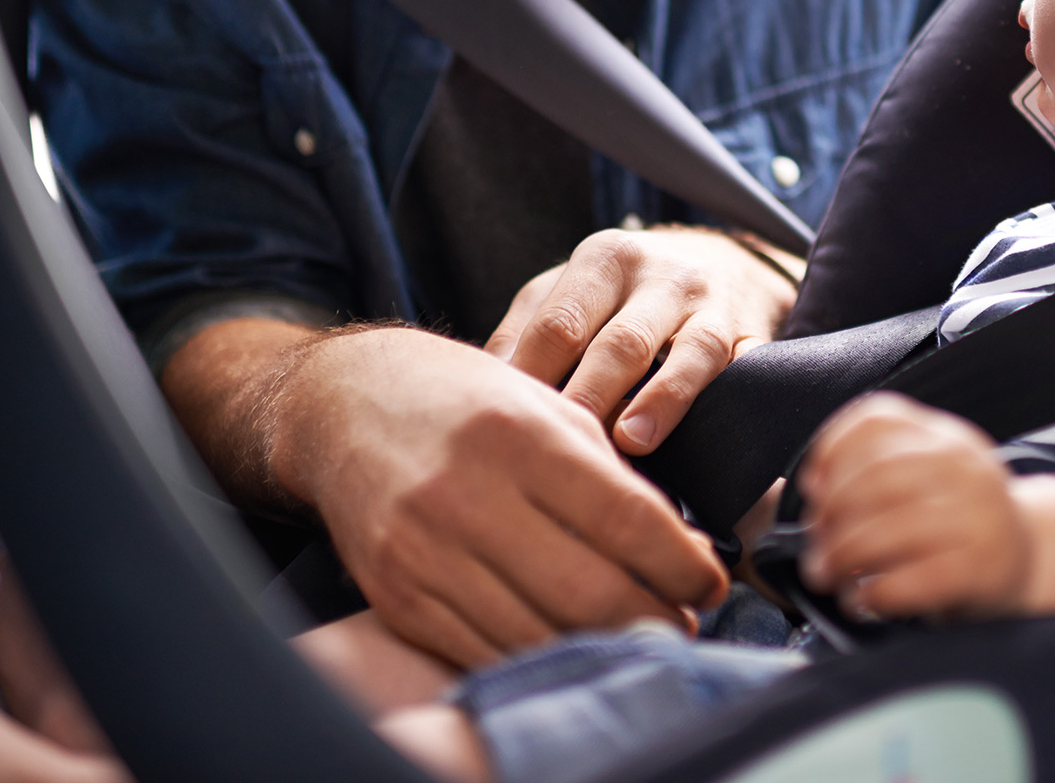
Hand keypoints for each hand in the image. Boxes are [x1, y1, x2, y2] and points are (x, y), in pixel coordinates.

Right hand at [268, 325, 728, 666]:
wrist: (344, 407)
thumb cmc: (459, 399)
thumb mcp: (541, 404)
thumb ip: (604, 471)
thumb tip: (676, 544)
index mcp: (517, 436)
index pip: (625, 518)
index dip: (682, 562)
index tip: (710, 581)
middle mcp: (466, 496)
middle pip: (589, 590)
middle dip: (655, 618)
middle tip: (684, 621)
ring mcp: (425, 553)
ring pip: (540, 633)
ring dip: (605, 646)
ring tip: (640, 636)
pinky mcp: (397, 597)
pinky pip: (486, 650)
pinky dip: (541, 655)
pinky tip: (571, 643)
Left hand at [486, 226, 799, 453]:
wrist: (724, 262)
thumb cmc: (623, 292)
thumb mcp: (567, 291)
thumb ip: (523, 333)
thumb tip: (482, 393)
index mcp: (603, 260)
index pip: (560, 324)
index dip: (532, 378)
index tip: (506, 429)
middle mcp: (660, 275)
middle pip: (620, 341)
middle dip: (589, 395)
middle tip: (558, 448)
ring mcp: (712, 304)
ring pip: (689, 352)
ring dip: (661, 399)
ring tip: (630, 441)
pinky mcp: (752, 334)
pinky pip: (743, 368)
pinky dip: (723, 401)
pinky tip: (705, 436)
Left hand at [798, 393, 1028, 621]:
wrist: (1026, 559)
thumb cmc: (958, 521)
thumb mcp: (930, 475)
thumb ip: (880, 469)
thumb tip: (814, 489)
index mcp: (945, 436)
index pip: (878, 418)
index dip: (831, 448)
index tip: (812, 484)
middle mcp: (964, 467)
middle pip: (876, 477)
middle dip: (831, 513)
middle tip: (815, 542)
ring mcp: (977, 517)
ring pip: (889, 529)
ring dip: (843, 555)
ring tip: (828, 573)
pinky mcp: (980, 569)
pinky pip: (912, 580)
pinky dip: (874, 592)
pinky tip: (862, 599)